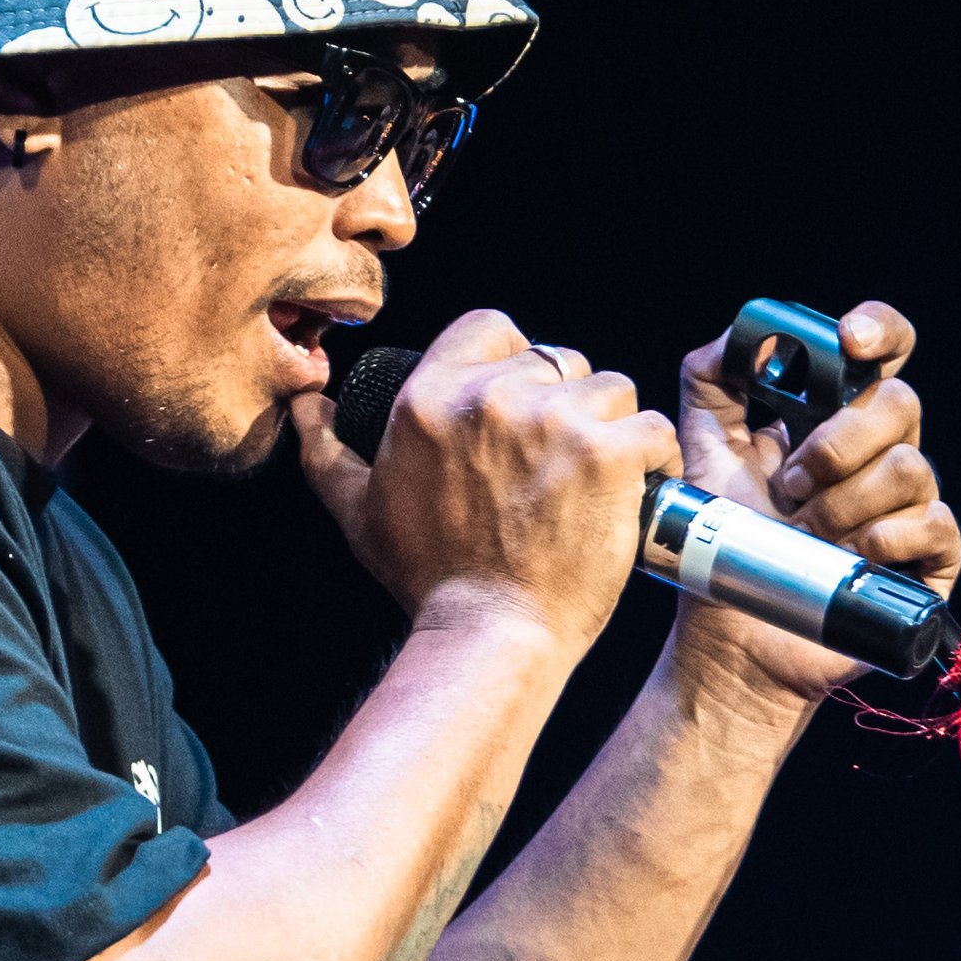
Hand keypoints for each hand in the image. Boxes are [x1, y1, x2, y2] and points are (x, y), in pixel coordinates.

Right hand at [294, 308, 678, 651]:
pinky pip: (652, 429)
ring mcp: (554, 421)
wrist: (490, 633)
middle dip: (567, 404)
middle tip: (561, 463)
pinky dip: (655, 459)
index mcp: (430, 398)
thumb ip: (326, 452)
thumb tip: (306, 408)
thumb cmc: (429, 577)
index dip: (515, 360)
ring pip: (611, 389)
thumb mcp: (359, 511)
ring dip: (613, 429)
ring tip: (599, 480)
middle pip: (558, 360)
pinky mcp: (609, 453)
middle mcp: (490, 397)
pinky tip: (638, 490)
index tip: (525, 405)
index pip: (492, 327)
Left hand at [673, 299, 960, 703]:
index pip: (881, 351)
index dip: (877, 330)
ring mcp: (909, 507)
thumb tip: (748, 334)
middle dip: (836, 442)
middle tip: (787, 485)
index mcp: (834, 420)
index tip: (847, 341)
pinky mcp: (928, 561)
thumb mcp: (702, 455)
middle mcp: (879, 455)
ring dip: (844, 500)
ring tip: (805, 532)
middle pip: (899, 401)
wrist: (733, 635)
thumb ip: (712, 384)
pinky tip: (850, 554)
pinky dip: (885, 535)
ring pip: (909, 466)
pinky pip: (935, 522)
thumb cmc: (725, 546)